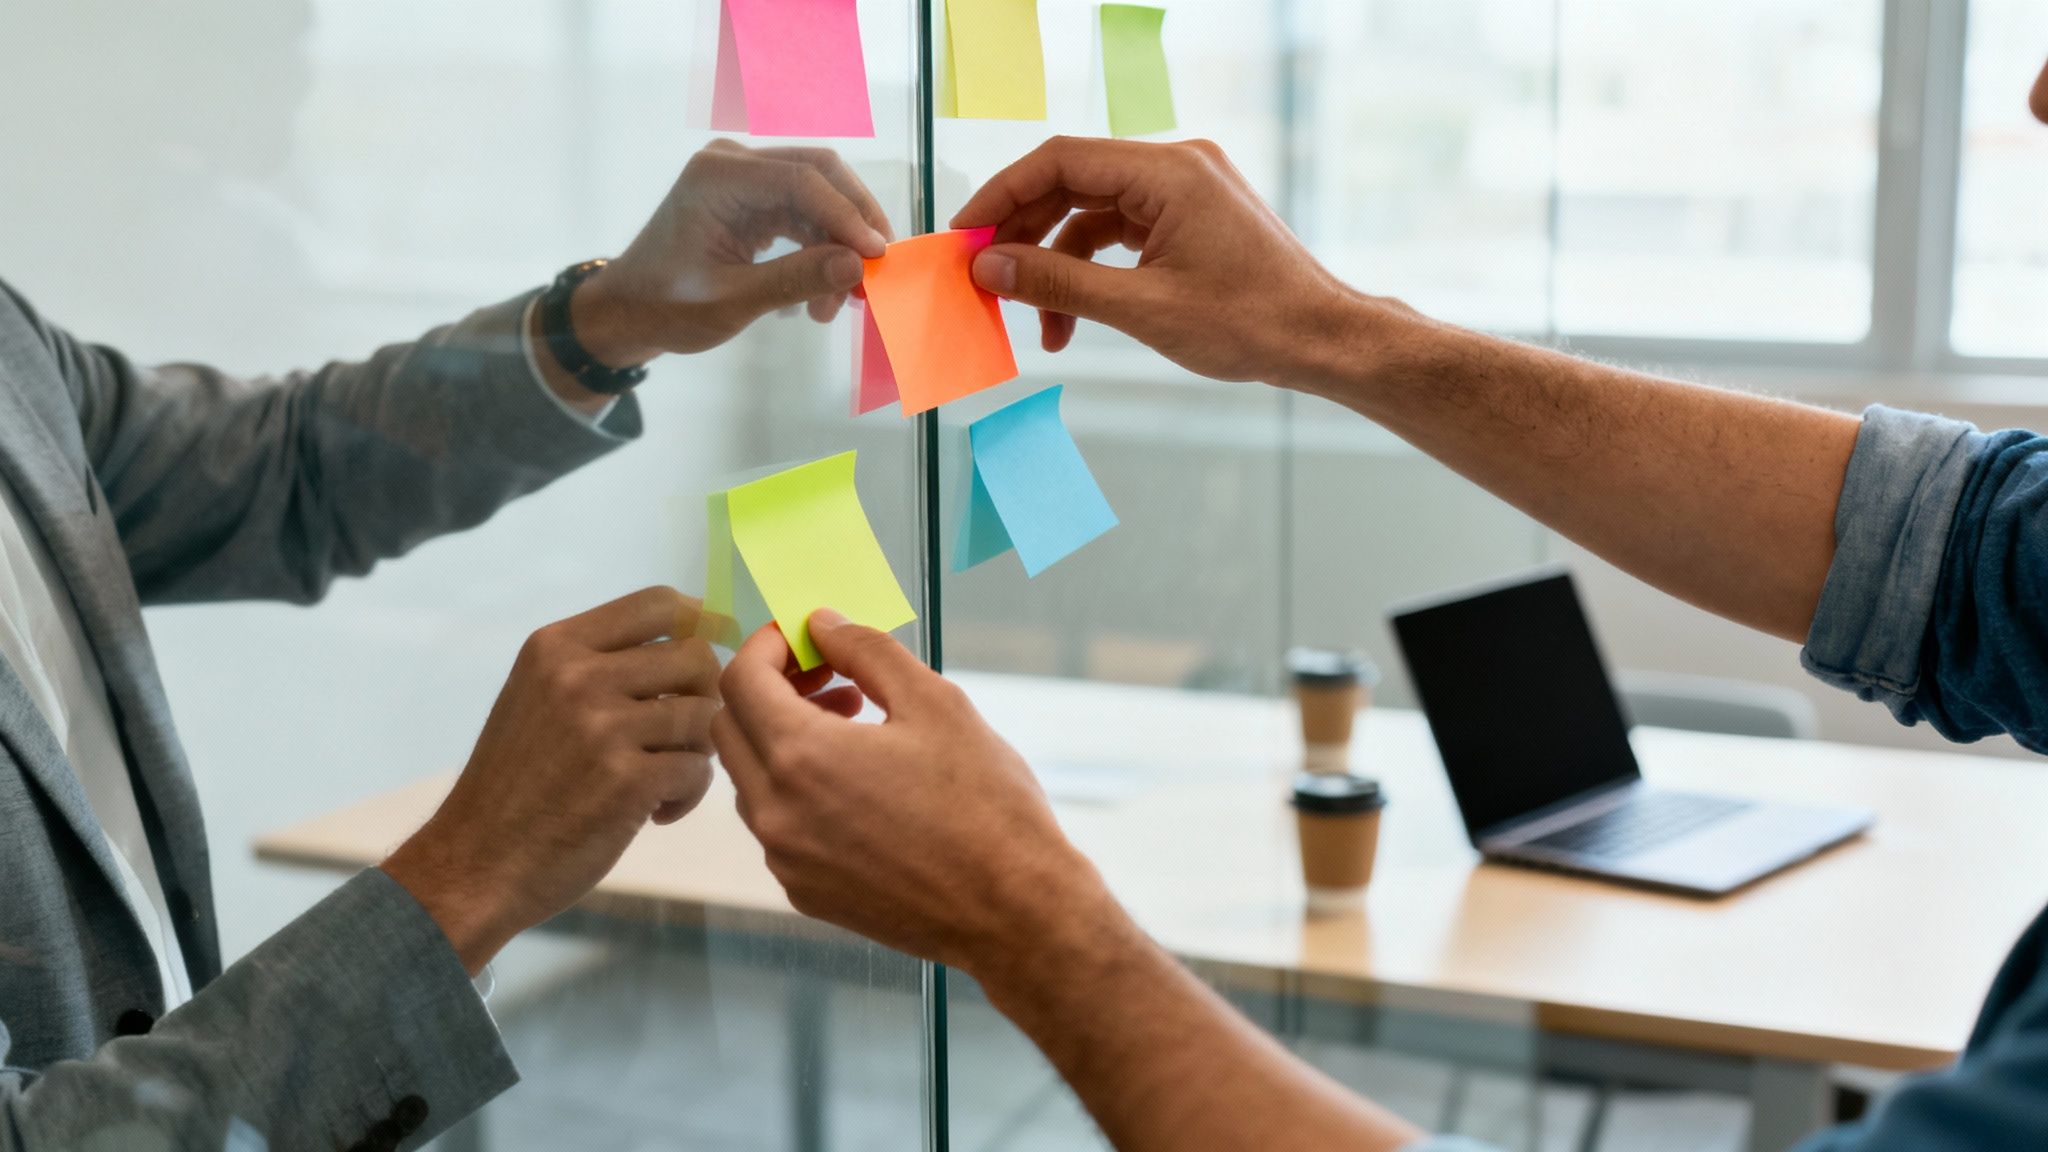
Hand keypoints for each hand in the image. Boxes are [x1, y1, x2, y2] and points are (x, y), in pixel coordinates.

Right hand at [383, 587, 722, 972]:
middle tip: (677, 738)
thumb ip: (599, 665)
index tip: (709, 652)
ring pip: (704, 715)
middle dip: (701, 697)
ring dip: (695, 752)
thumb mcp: (538, 697)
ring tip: (661, 780)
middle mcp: (578, 676)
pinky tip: (655, 813)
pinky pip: (698, 769)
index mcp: (556, 646)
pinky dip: (688, 794)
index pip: (658, 603)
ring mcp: (603, 727)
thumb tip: (692, 637)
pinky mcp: (626, 780)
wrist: (476, 863)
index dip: (699, 623)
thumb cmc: (515, 784)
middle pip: (695, 656)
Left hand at [568, 140, 894, 367]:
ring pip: (818, 195)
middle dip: (854, 222)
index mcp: (719, 176)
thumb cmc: (667, 307)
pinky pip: (804, 213)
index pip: (803, 180)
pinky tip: (826, 290)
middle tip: (876, 272)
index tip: (877, 257)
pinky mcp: (754, 199)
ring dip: (840, 243)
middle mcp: (734, 164)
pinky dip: (823, 248)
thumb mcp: (732, 301)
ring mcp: (745, 178)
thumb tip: (855, 267)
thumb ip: (795, 280)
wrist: (631, 312)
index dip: (847, 216)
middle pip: (819, 174)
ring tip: (845, 299)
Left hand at [711, 610, 1108, 973]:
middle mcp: (777, 813)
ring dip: (783, 739)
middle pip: (729, 728)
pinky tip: (860, 785)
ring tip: (856, 725)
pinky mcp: (804, 893)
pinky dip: (798, 789)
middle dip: (770, 688)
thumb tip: (824, 623)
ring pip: (749, 779)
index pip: (741, 679)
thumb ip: (868, 652)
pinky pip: (776, 826)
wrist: (1015, 912)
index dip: (768, 643)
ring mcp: (786, 860)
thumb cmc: (987, 807)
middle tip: (830, 677)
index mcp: (802, 758)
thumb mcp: (936, 704)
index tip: (806, 636)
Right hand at [951, 136, 1417, 392]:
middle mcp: (1177, 166)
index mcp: (1169, 171)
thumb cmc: (1251, 323)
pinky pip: (1121, 230)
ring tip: (1036, 322)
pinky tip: (1073, 317)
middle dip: (1025, 233)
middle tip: (986, 278)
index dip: (1003, 195)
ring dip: (1057, 263)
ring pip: (1093, 212)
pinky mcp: (1190, 217)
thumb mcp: (1141, 309)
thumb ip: (1059, 282)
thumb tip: (990, 266)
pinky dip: (1091, 269)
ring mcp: (1186, 190)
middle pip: (1073, 182)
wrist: (1322, 340)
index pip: (1060, 160)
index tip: (965, 234)